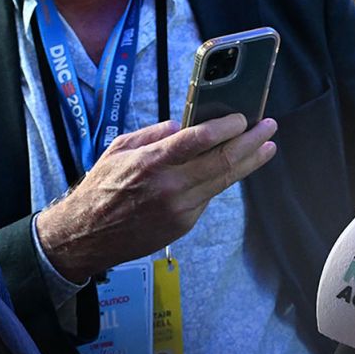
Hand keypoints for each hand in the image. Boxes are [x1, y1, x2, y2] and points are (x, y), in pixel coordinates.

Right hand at [36, 114, 276, 279]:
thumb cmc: (101, 188)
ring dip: (249, 162)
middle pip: (222, 161)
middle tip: (268, 127)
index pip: (199, 139)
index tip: (242, 117)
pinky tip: (232, 167)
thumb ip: (154, 134)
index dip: (227, 127)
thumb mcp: (119, 149)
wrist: (85, 236)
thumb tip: (183, 125)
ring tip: (266, 147)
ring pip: (223, 181)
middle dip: (251, 142)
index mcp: (151, 162)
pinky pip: (208, 196)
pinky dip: (221, 180)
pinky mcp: (183, 224)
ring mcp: (179, 208)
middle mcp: (169, 186)